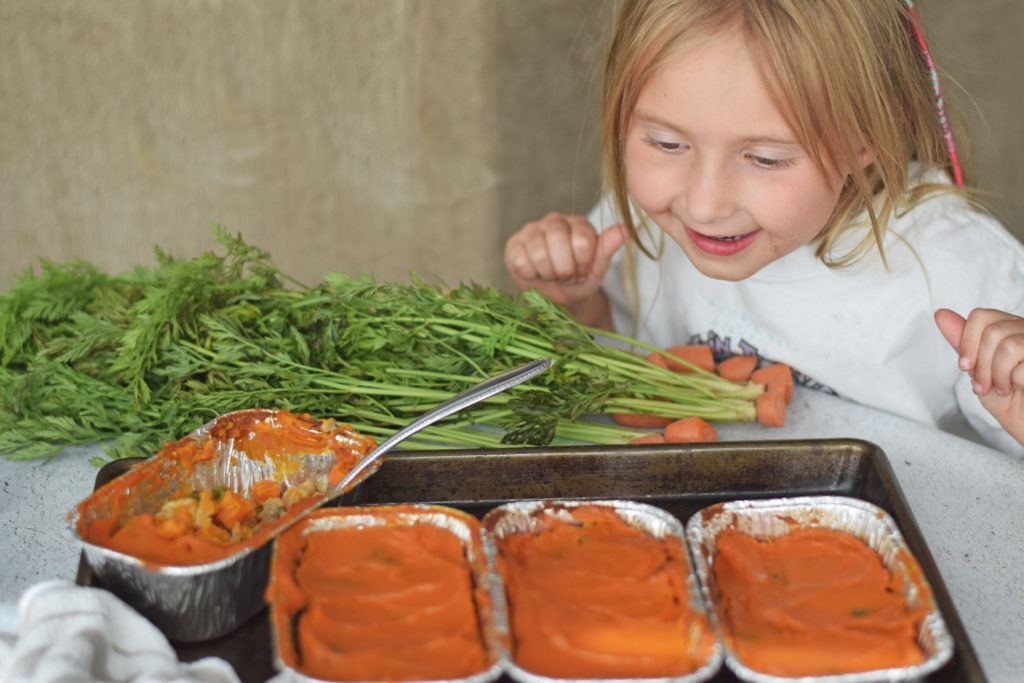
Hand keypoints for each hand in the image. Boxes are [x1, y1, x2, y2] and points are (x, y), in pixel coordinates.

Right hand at [504, 212, 628, 326]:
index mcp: (579, 223)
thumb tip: (626, 229)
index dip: (582, 264)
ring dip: (547, 273)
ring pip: (538, 252)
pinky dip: (530, 274)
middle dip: (564, 269)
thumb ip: (607, 250)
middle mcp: (554, 220)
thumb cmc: (576, 282)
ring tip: (550, 275)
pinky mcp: (514, 244)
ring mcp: (531, 230)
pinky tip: (535, 273)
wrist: (553, 300)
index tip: (581, 271)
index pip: (582, 241)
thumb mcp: (595, 271)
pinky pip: (521, 261)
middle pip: (557, 240)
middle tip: (565, 276)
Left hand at [934, 307, 1023, 445]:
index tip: (964, 366)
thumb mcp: (979, 372)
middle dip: (980, 365)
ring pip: (1007, 346)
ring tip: (1003, 389)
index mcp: (1012, 330)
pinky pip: (1023, 367)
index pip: (981, 316)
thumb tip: (941, 315)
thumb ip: (963, 345)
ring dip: (996, 375)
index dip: (966, 342)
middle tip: (984, 386)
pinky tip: (1021, 391)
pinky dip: (1015, 383)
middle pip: (992, 331)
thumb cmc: (1012, 404)